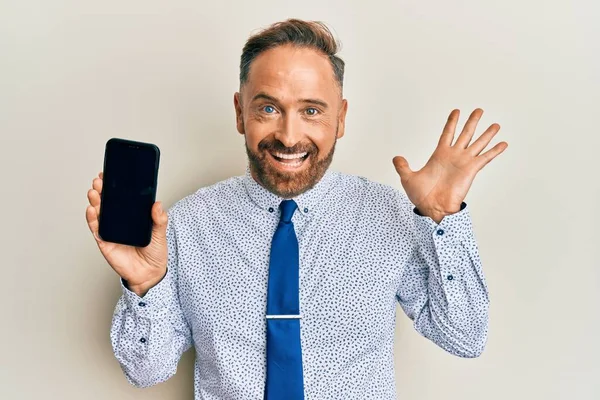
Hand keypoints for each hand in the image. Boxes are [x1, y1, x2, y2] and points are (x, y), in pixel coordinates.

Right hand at [86, 171, 167, 295]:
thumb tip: (157, 204)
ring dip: (95, 201)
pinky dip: (92, 219)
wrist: (149, 274)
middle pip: (108, 203)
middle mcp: (120, 222)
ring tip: (94, 191)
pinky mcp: (105, 242)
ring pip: (99, 213)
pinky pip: (96, 229)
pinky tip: (91, 209)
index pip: (122, 199)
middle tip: (100, 180)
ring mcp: (111, 231)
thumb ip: (159, 219)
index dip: (115, 187)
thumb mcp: (160, 233)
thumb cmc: (155, 253)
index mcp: (132, 217)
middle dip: (102, 190)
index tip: (110, 174)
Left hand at [393, 108, 507, 222]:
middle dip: (472, 122)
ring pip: (478, 143)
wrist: (432, 208)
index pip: (447, 133)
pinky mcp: (471, 170)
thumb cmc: (421, 196)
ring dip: (487, 134)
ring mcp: (463, 162)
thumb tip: (396, 158)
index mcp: (439, 155)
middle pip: (465, 134)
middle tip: (479, 110)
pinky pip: (485, 157)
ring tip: (496, 124)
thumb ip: (403, 166)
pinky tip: (503, 143)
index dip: (452, 122)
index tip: (457, 111)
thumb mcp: (408, 178)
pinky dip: (495, 150)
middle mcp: (454, 156)